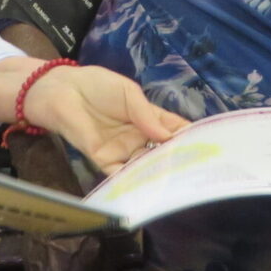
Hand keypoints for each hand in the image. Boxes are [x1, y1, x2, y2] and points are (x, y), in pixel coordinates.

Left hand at [23, 66, 187, 172]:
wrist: (63, 91)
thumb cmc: (98, 86)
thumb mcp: (128, 93)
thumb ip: (146, 114)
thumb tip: (167, 135)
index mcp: (148, 118)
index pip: (173, 130)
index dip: (188, 137)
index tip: (207, 146)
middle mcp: (138, 137)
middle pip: (161, 152)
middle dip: (176, 159)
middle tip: (195, 170)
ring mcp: (122, 150)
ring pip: (144, 166)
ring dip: (157, 172)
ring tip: (175, 180)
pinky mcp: (104, 160)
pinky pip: (121, 174)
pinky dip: (133, 180)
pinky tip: (146, 184)